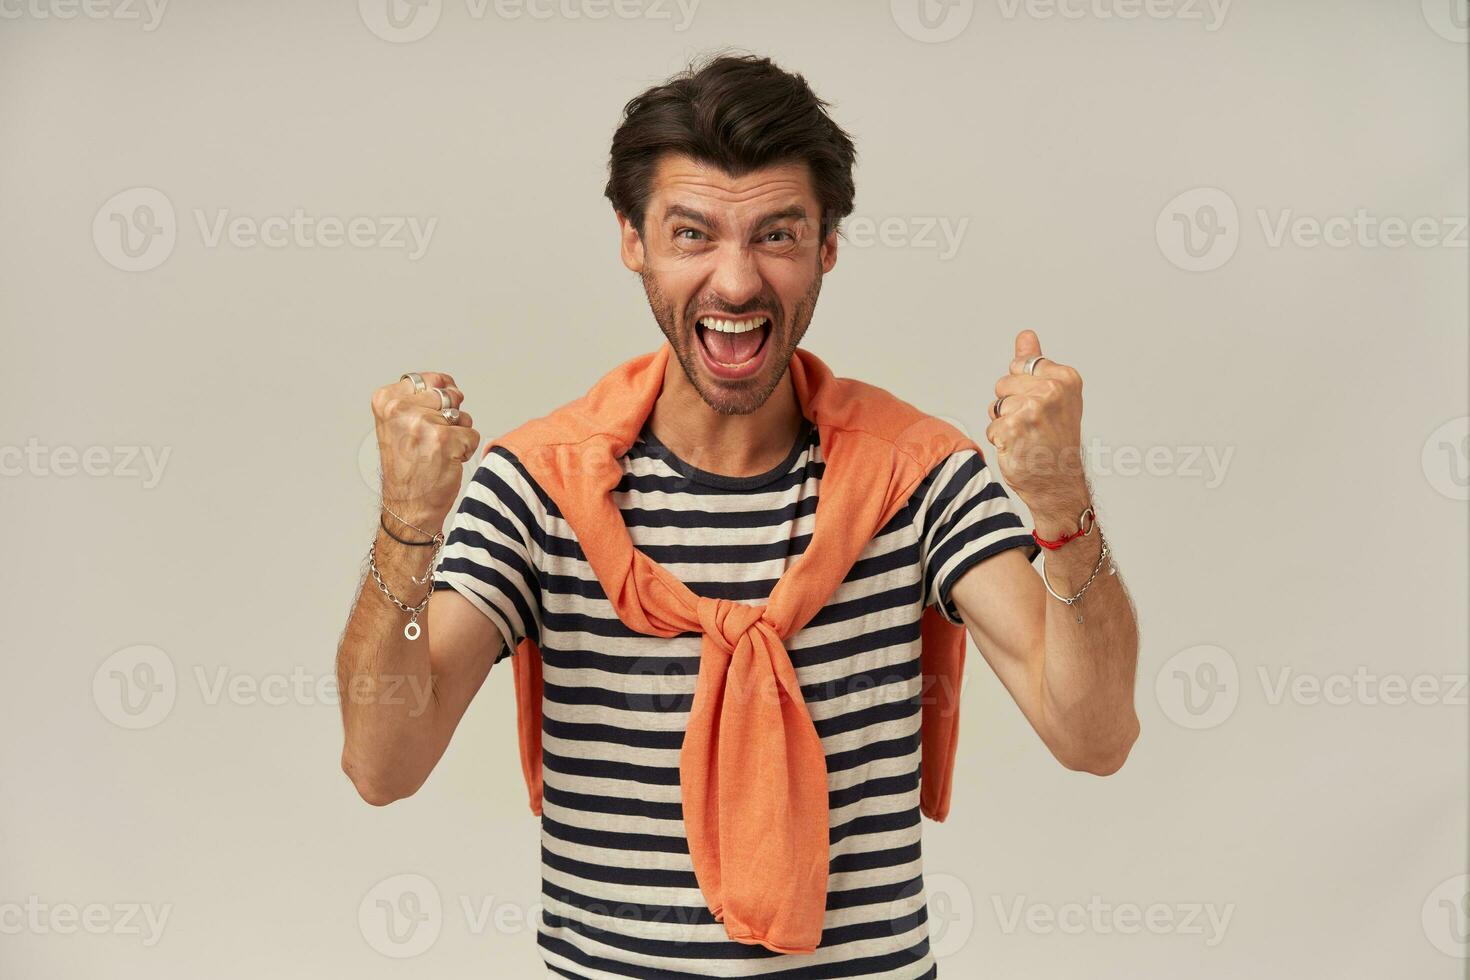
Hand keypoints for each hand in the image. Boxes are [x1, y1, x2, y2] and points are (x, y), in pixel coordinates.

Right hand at [370, 371, 480, 527]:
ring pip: (462, 416)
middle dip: (449, 417)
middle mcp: (401, 408)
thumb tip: (450, 387)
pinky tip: (446, 462)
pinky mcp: (445, 440)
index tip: (427, 420)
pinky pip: (472, 435)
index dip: (439, 399)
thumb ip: (419, 399)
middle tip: (430, 441)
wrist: (408, 506)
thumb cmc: (407, 466)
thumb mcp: (397, 423)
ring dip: (458, 434)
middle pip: (450, 395)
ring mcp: (423, 423)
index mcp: (386, 399)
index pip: (432, 379)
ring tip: (436, 452)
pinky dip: (465, 450)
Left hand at [984, 330, 1088, 525]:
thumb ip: (1036, 363)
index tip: (1043, 407)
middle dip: (1011, 404)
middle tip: (1034, 425)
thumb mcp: (1054, 395)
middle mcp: (1052, 390)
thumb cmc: (1056, 440)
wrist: (1059, 482)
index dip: (1023, 387)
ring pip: (996, 405)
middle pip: (1003, 383)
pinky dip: (1000, 439)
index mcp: (1065, 378)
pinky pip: (991, 425)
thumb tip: (1025, 335)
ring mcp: (1032, 409)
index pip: (1021, 365)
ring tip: (1027, 437)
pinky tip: (1019, 448)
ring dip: (1004, 423)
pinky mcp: (1013, 428)